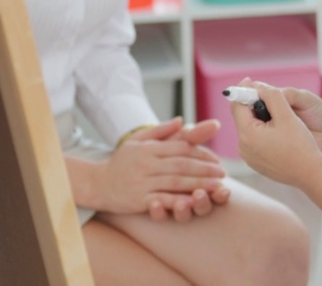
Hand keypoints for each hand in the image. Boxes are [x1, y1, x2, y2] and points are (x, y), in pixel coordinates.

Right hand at [93, 119, 226, 219]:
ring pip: (176, 182)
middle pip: (182, 165)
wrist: (98, 183)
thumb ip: (161, 131)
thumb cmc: (122, 161)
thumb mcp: (139, 141)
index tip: (217, 160)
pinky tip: (195, 202)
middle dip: (205, 169)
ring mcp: (142, 182)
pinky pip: (163, 200)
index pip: (180, 148)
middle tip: (223, 174)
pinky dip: (180, 201)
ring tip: (217, 187)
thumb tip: (181, 120)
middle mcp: (146, 163)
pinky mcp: (139, 199)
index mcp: (149, 148)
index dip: (201, 153)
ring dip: (200, 185)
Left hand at [231, 84, 321, 187]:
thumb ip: (271, 96)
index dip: (243, 90)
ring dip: (260, 119)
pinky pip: (255, 142)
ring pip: (250, 129)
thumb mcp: (287, 115)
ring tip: (279, 118)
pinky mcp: (257, 164)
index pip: (237, 105)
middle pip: (243, 117)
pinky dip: (263, 132)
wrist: (311, 175)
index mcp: (247, 135)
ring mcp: (249, 158)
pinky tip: (281, 134)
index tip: (250, 80)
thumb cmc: (301, 145)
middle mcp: (243, 148)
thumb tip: (257, 86)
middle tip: (270, 98)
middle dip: (254, 105)